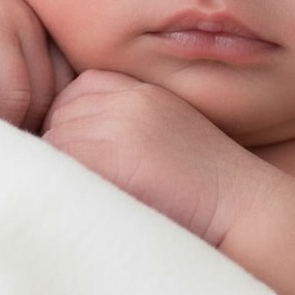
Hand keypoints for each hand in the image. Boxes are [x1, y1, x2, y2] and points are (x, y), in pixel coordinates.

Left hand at [42, 70, 276, 244]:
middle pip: (59, 118)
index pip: (72, 97)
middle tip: (80, 187)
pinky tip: (84, 206)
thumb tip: (60, 143)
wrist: (239, 206)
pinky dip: (62, 187)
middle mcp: (127, 99)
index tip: (82, 163)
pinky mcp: (112, 157)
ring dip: (59, 173)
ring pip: (54, 143)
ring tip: (85, 200)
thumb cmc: (199, 183)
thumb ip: (120, 123)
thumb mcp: (160, 131)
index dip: (70, 132)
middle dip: (62, 152)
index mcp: (138, 89)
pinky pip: (60, 165)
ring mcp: (120, 125)